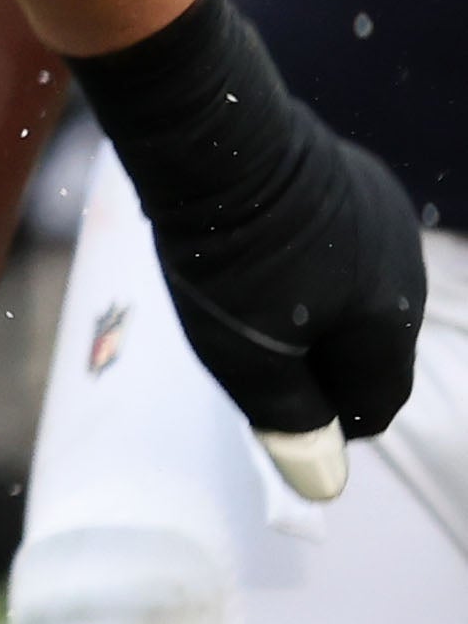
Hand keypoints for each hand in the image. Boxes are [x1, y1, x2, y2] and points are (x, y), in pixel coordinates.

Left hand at [146, 120, 425, 496]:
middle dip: (318, 364)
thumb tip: (325, 486)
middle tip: (251, 353)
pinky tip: (260, 249)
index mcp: (392, 324)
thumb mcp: (250, 358)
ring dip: (314, 309)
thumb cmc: (229, 257)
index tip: (276, 414)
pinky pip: (342, 245)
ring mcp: (385, 219)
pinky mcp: (356, 180)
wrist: (215, 137)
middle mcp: (407, 272)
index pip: (375, 405)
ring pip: (357, 293)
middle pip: (370, 348)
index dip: (327, 423)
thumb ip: (291, 422)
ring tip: (247, 299)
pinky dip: (309, 262)